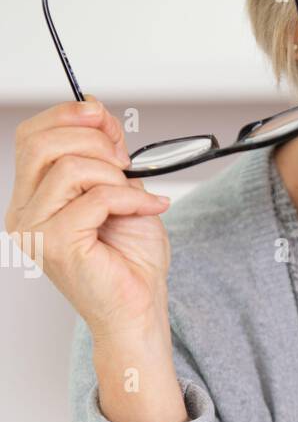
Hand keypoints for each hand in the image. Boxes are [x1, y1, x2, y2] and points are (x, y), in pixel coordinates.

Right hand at [5, 98, 171, 340]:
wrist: (140, 311)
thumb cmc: (130, 262)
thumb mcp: (120, 189)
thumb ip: (103, 153)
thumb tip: (94, 111)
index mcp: (31, 199)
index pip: (30, 137)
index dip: (68, 117)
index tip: (104, 120)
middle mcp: (24, 214)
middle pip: (40, 143)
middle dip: (93, 141)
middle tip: (124, 163)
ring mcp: (35, 231)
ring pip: (71, 168)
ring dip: (114, 175)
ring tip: (134, 197)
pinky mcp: (57, 245)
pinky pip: (96, 197)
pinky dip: (131, 199)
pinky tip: (149, 210)